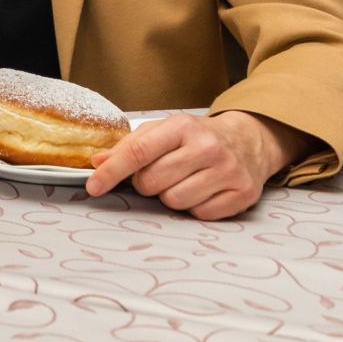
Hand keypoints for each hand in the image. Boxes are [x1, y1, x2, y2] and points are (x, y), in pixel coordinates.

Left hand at [84, 111, 308, 219]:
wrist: (248, 141)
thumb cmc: (196, 137)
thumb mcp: (162, 131)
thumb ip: (129, 145)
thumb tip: (97, 162)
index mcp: (182, 126)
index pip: (138, 152)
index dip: (111, 172)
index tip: (94, 186)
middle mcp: (208, 147)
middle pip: (152, 182)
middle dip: (146, 183)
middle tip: (160, 173)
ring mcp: (228, 171)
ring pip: (174, 202)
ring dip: (170, 196)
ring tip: (183, 180)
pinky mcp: (243, 194)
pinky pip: (200, 214)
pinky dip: (194, 207)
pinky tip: (203, 190)